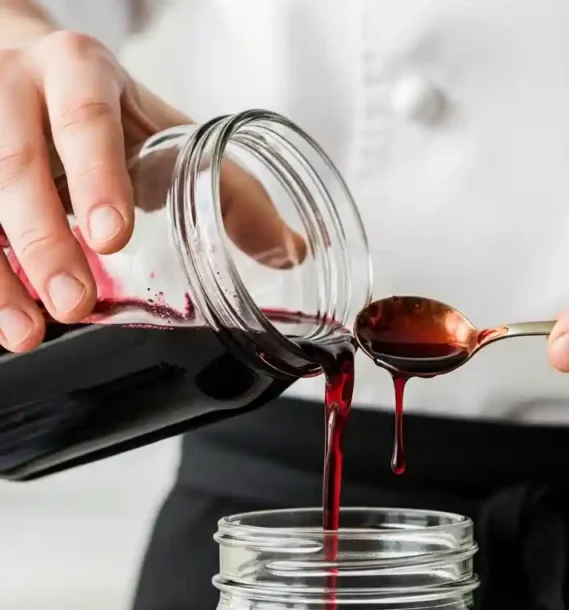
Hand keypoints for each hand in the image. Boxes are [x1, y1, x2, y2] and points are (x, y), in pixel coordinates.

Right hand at [0, 29, 303, 352]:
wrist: (26, 71)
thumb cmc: (103, 112)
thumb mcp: (163, 132)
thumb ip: (225, 189)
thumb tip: (292, 252)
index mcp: (79, 75)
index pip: (83, 116)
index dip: (95, 174)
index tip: (110, 236)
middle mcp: (14, 92)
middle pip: (12, 162)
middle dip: (42, 239)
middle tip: (74, 304)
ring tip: (28, 331)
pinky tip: (5, 319)